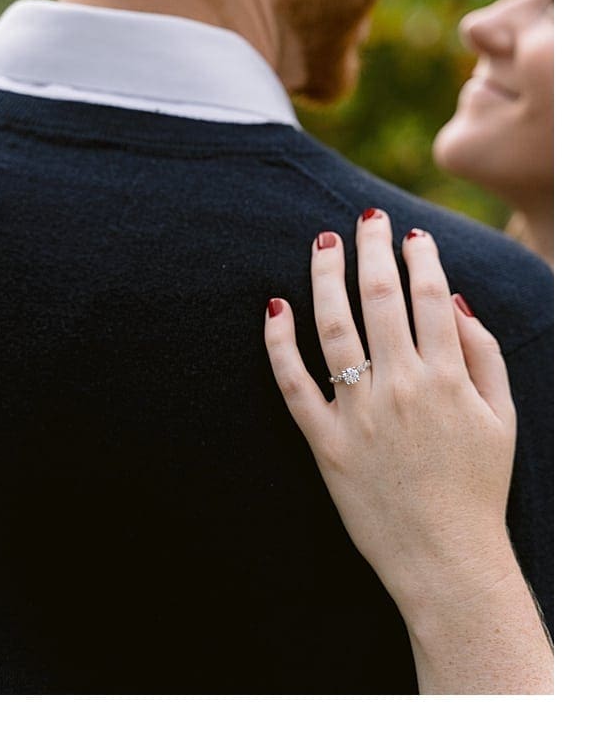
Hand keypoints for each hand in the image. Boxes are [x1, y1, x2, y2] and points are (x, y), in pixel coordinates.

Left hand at [263, 209, 515, 614]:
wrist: (446, 557)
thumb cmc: (477, 487)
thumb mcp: (501, 418)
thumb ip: (483, 356)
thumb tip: (454, 301)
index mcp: (448, 378)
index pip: (430, 298)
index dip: (419, 258)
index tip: (410, 233)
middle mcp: (401, 387)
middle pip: (380, 299)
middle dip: (372, 249)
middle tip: (365, 218)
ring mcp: (358, 413)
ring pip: (333, 328)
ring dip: (326, 277)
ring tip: (322, 242)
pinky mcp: (323, 441)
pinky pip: (291, 382)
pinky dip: (278, 342)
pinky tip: (274, 305)